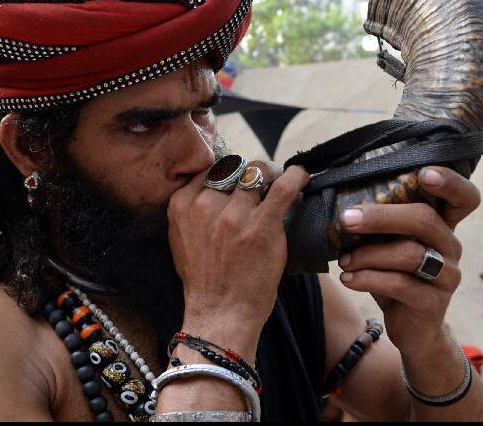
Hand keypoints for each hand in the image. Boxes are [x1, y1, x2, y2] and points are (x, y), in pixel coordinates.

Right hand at [168, 161, 309, 333]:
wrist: (220, 314)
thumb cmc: (205, 282)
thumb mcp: (183, 240)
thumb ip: (193, 212)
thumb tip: (215, 191)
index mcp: (181, 205)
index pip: (209, 169)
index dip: (228, 173)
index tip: (239, 182)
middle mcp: (204, 205)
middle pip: (233, 167)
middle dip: (249, 173)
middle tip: (263, 183)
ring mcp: (233, 215)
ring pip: (257, 172)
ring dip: (271, 174)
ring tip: (281, 182)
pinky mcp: (261, 226)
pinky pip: (283, 186)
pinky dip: (296, 176)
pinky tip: (301, 176)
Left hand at [336, 166, 479, 357]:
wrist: (411, 330)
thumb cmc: (395, 276)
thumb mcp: (388, 246)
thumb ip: (378, 224)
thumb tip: (338, 199)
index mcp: (442, 226)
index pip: (465, 198)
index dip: (450, 181)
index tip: (424, 173)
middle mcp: (451, 247)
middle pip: (425, 219)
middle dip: (381, 216)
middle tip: (347, 219)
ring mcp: (447, 276)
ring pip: (410, 253)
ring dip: (368, 254)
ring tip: (343, 260)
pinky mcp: (433, 303)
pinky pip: (400, 284)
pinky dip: (368, 278)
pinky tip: (348, 279)